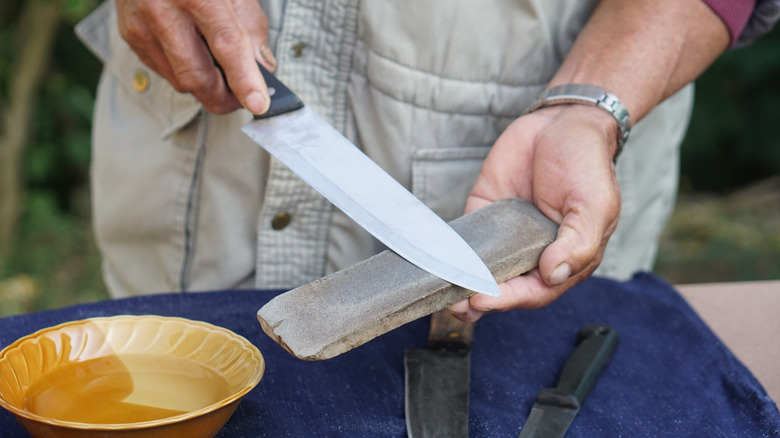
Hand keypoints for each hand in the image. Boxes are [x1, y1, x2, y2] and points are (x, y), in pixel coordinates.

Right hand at [116, 0, 276, 114]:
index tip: (258, 104)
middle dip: (224, 97)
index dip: (244, 79)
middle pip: (196, 76)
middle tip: (245, 97)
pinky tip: (195, 53)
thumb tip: (262, 71)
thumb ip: (251, 29)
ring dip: (206, 85)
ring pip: (179, 80)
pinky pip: (163, 71)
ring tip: (222, 71)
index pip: (226, 45)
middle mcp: (161, 8)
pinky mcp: (129, 34)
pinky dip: (184, 71)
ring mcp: (140, 23)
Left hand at [448, 105, 620, 321]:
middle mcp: (533, 254)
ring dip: (463, 286)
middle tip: (458, 305)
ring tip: (445, 295)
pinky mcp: (484, 215)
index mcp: (565, 259)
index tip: (485, 299)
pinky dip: (452, 254)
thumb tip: (553, 273)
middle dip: (481, 300)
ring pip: (483, 270)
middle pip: (505, 288)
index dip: (510, 299)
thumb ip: (579, 242)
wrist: (562, 122)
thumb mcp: (595, 203)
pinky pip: (466, 239)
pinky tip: (438, 263)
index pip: (536, 290)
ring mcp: (506, 236)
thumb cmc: (587, 164)